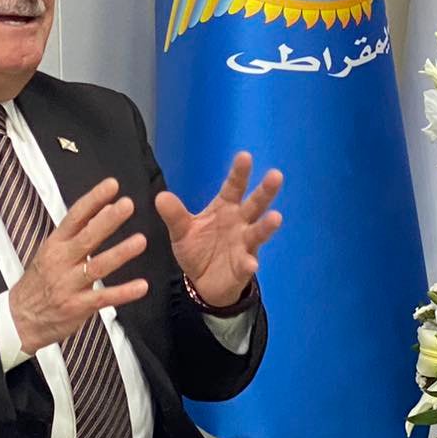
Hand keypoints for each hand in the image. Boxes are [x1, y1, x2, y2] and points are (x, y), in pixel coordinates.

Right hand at [7, 178, 149, 353]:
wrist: (19, 320)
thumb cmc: (39, 282)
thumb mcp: (51, 252)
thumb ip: (77, 232)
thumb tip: (105, 208)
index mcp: (55, 245)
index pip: (75, 217)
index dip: (93, 200)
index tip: (112, 185)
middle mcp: (61, 262)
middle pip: (86, 238)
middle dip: (108, 221)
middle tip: (127, 205)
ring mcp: (68, 285)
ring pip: (97, 266)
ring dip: (119, 253)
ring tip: (140, 241)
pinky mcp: (77, 306)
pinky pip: (103, 298)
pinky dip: (123, 292)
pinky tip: (142, 286)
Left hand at [155, 151, 282, 309]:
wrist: (203, 281)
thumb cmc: (198, 248)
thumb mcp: (182, 231)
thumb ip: (175, 215)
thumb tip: (160, 196)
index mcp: (226, 207)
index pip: (234, 187)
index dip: (239, 173)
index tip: (245, 156)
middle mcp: (240, 222)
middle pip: (255, 204)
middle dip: (265, 191)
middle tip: (276, 175)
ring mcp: (244, 244)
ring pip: (257, 232)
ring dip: (266, 225)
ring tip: (276, 217)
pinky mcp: (243, 266)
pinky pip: (247, 264)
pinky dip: (249, 263)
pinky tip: (251, 263)